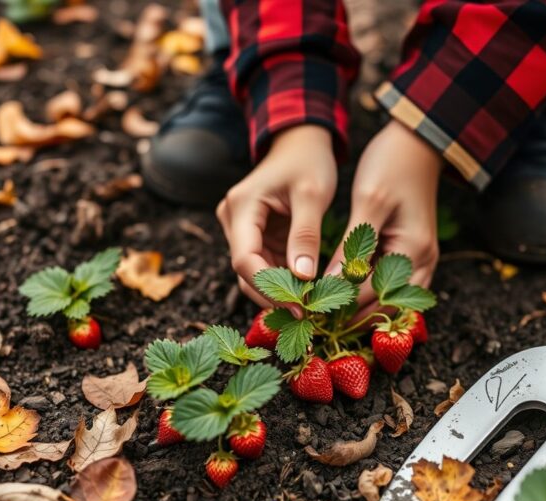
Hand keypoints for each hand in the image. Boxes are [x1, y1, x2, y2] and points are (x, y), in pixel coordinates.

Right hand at [216, 125, 336, 308]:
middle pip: (246, 271)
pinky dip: (284, 280)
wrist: (300, 142)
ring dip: (280, 291)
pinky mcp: (255, 236)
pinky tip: (306, 292)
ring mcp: (241, 229)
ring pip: (254, 272)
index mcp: (241, 206)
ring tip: (310, 306)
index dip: (269, 288)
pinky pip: (265, 265)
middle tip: (307, 313)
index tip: (300, 306)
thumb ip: (305, 235)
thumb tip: (304, 278)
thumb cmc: (308, 162)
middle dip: (274, 295)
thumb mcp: (312, 195)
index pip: (244, 260)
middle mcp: (233, 220)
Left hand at [326, 120, 442, 317]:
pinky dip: (367, 292)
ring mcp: (420, 260)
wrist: (416, 143)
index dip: (339, 304)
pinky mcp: (411, 254)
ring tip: (321, 311)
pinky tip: (341, 293)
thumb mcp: (368, 202)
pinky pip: (390, 285)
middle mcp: (422, 262)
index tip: (306, 308)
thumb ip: (352, 247)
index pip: (372, 293)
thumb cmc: (392, 165)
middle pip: (384, 305)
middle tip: (310, 318)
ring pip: (389, 299)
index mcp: (413, 250)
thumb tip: (330, 283)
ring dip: (359, 307)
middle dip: (350, 315)